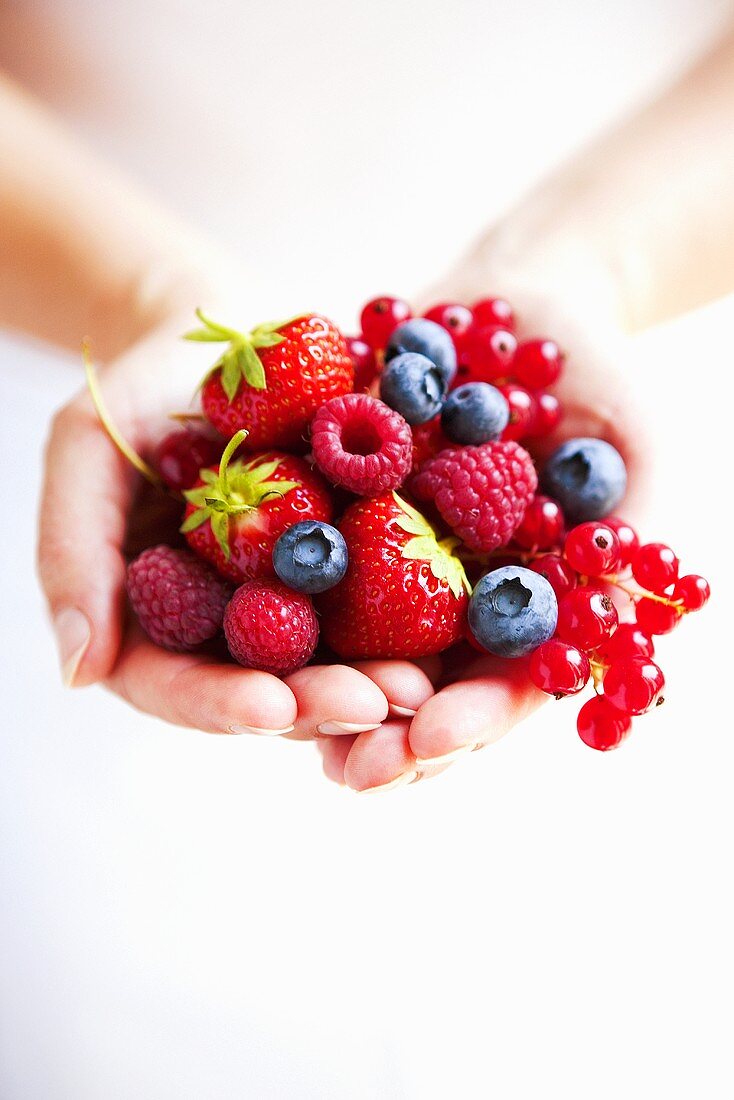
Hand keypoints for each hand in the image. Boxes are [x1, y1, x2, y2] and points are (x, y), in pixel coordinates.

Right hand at [38, 316, 434, 741]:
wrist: (231, 332)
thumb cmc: (144, 390)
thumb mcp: (87, 451)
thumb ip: (73, 556)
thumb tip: (78, 673)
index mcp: (160, 619)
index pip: (176, 685)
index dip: (219, 705)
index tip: (268, 707)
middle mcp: (234, 625)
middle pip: (270, 691)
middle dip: (320, 705)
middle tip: (373, 706)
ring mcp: (304, 600)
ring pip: (337, 662)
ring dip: (380, 680)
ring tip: (422, 687)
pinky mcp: (363, 564)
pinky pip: (394, 599)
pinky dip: (421, 619)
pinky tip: (454, 628)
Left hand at [319, 275, 653, 790]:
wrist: (522, 298)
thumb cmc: (602, 375)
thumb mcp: (642, 448)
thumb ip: (639, 536)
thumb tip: (628, 616)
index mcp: (528, 609)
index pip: (506, 686)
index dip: (474, 719)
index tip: (433, 740)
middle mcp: (457, 600)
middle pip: (424, 689)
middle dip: (388, 736)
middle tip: (350, 771)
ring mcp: (396, 561)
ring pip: (355, 646)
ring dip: (322, 692)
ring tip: (283, 726)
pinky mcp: (341, 514)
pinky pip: (305, 565)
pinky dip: (276, 598)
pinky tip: (240, 628)